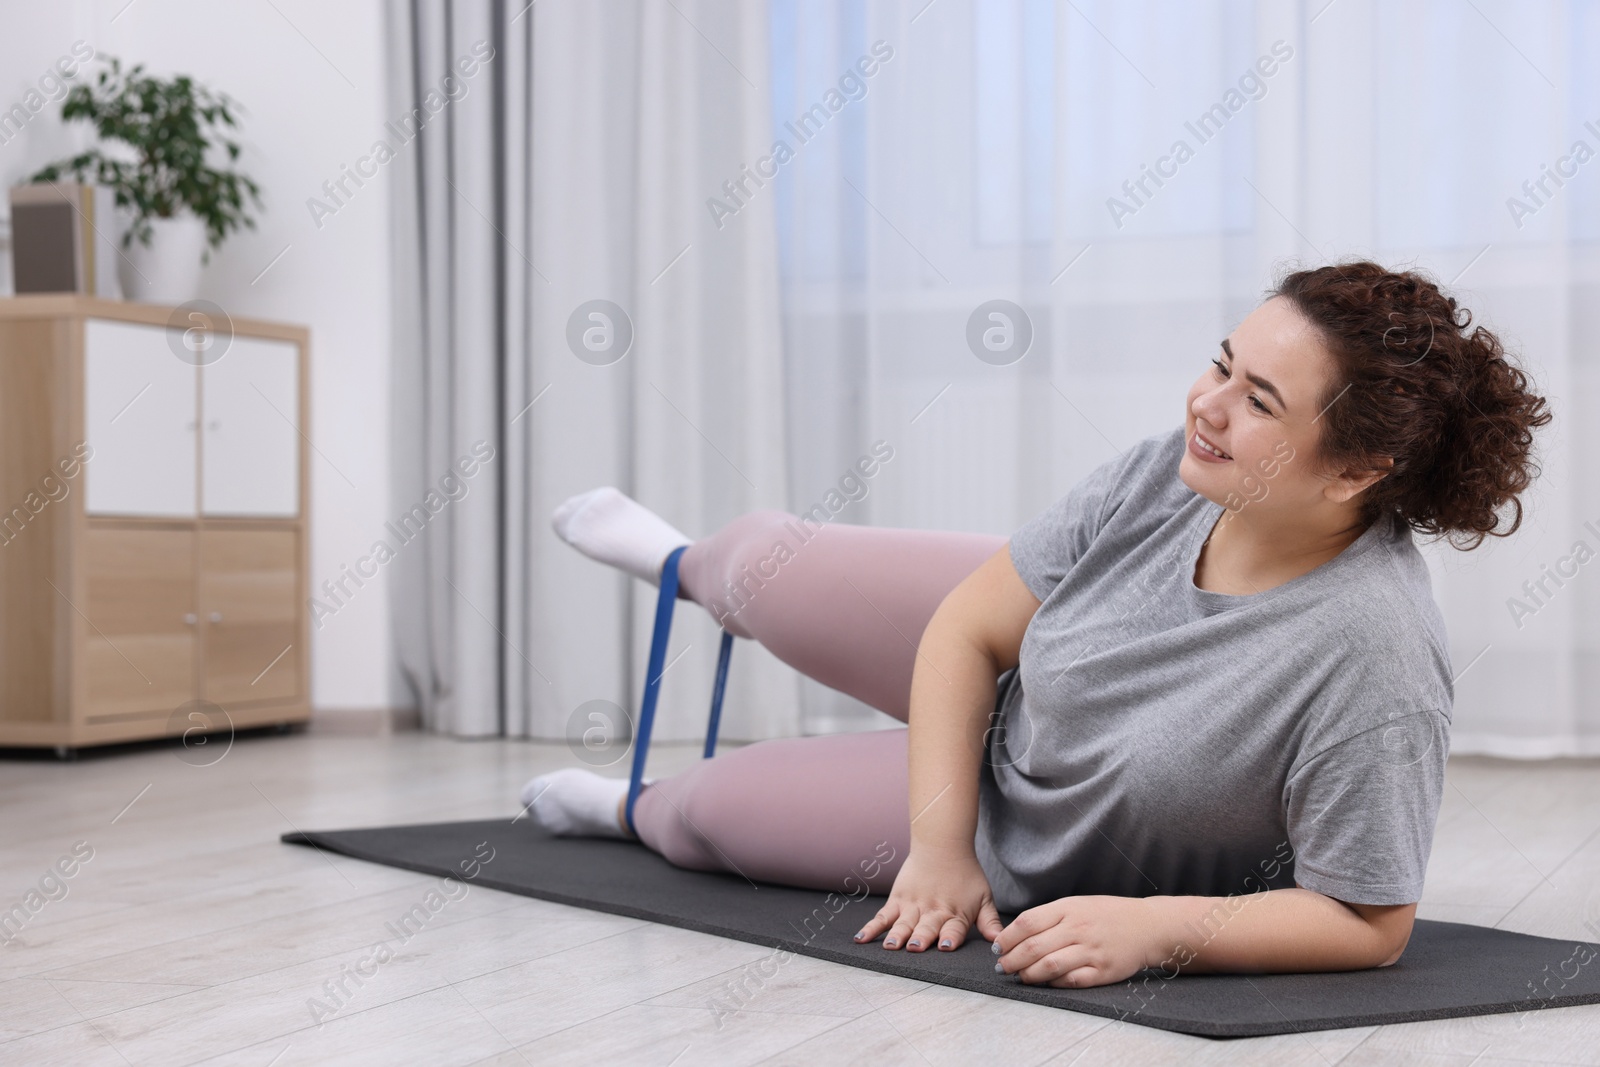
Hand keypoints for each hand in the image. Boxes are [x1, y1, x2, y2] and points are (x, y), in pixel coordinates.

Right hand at [853, 847, 1002, 952]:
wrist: (943, 845)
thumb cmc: (965, 874)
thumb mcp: (984, 897)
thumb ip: (990, 922)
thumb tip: (1001, 942)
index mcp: (956, 914)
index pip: (954, 929)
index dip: (950, 938)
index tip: (946, 947)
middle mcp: (933, 911)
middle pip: (926, 928)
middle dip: (921, 938)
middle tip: (915, 947)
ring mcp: (913, 906)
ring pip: (903, 924)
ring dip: (897, 935)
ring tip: (891, 945)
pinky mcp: (898, 900)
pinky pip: (883, 917)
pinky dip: (871, 928)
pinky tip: (861, 939)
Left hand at [994, 895, 1158, 986]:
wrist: (1147, 926)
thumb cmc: (1106, 915)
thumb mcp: (1077, 904)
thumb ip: (1049, 917)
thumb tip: (1015, 934)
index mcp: (1068, 908)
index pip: (1028, 922)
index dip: (1007, 937)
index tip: (997, 947)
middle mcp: (1078, 928)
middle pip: (1034, 947)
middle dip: (1011, 960)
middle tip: (1002, 967)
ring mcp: (1091, 951)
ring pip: (1049, 966)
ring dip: (1028, 974)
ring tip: (1020, 976)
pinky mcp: (1103, 971)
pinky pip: (1072, 980)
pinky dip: (1054, 983)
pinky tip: (1046, 982)